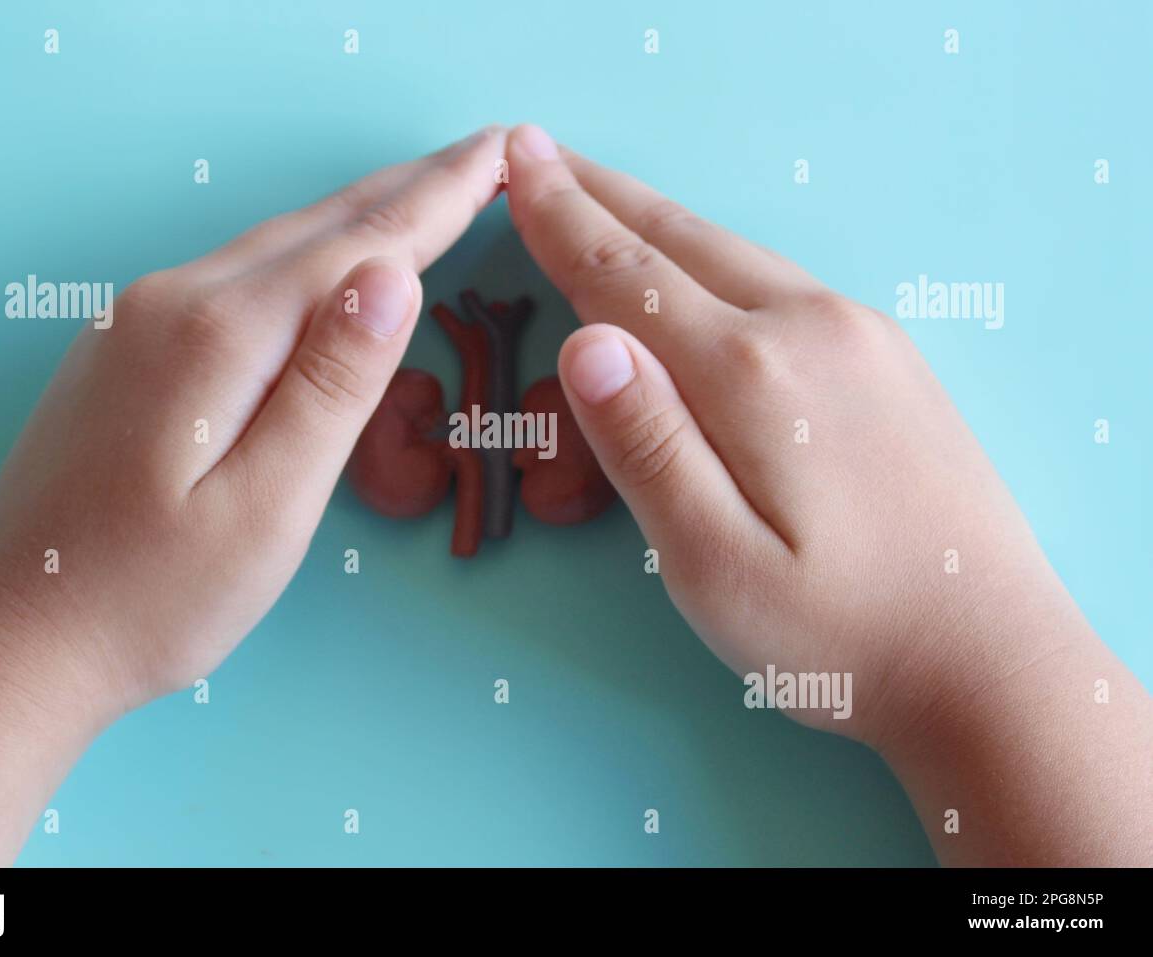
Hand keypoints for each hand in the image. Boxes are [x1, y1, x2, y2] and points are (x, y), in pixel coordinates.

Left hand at [0, 126, 505, 714]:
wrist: (15, 641)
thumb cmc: (153, 598)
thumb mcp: (267, 507)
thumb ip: (331, 387)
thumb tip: (393, 274)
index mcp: (220, 336)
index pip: (358, 249)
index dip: (438, 201)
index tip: (501, 154)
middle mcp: (171, 303)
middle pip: (313, 230)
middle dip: (405, 190)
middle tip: (480, 153)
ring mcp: (136, 322)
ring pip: (271, 249)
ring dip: (354, 218)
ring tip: (422, 190)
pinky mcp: (124, 352)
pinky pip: (234, 279)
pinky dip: (301, 257)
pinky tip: (324, 262)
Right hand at [502, 124, 1152, 864]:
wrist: (991, 661)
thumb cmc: (835, 634)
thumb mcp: (714, 565)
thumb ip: (647, 448)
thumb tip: (583, 340)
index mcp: (751, 376)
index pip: (626, 279)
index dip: (560, 221)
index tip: (511, 161)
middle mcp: (809, 328)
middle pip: (680, 242)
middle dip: (600, 195)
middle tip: (538, 151)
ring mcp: (861, 336)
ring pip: (734, 254)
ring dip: (656, 221)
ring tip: (599, 193)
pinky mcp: (890, 359)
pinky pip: (779, 281)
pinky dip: (714, 257)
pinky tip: (698, 266)